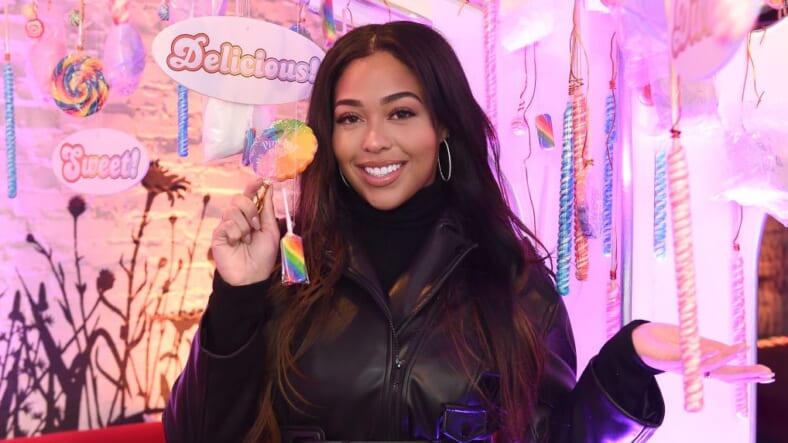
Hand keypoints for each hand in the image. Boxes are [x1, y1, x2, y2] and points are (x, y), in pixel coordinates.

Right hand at [211, 178, 280, 285]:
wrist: (252, 275)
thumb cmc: (263, 255)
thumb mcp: (271, 230)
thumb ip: (267, 209)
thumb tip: (269, 186)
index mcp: (251, 215)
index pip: (249, 194)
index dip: (253, 186)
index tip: (260, 180)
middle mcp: (237, 218)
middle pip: (239, 198)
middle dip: (250, 210)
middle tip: (256, 226)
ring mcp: (226, 225)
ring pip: (232, 210)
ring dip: (244, 226)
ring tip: (246, 240)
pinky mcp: (218, 234)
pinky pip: (226, 224)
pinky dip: (236, 234)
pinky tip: (236, 244)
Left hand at [632, 322, 773, 383]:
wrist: (640, 341)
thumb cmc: (669, 343)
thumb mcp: (696, 344)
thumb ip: (713, 349)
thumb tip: (736, 350)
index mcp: (703, 367)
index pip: (731, 373)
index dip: (749, 374)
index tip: (770, 375)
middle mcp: (696, 370)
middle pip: (725, 374)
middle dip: (746, 373)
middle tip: (767, 373)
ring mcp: (683, 366)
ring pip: (708, 365)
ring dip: (725, 357)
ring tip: (741, 348)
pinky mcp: (668, 359)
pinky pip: (687, 360)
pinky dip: (700, 356)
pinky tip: (713, 352)